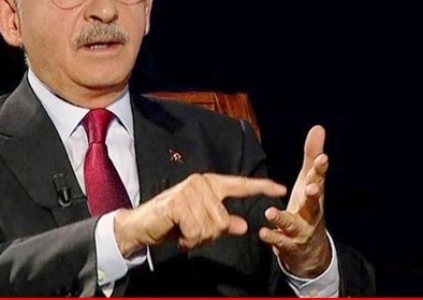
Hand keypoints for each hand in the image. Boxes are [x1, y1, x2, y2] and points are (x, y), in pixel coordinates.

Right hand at [114, 173, 286, 256]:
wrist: (141, 225)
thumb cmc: (172, 224)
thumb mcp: (201, 225)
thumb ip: (223, 223)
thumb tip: (243, 226)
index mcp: (210, 184)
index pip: (240, 185)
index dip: (262, 187)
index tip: (281, 190)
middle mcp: (201, 183)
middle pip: (224, 220)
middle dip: (209, 234)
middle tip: (191, 233)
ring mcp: (190, 190)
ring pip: (212, 227)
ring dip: (197, 238)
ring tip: (183, 232)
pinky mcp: (179, 202)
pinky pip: (197, 230)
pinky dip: (189, 239)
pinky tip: (178, 234)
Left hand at [259, 125, 331, 277]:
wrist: (310, 249)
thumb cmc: (307, 207)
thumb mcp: (308, 181)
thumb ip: (311, 157)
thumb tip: (318, 128)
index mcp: (314, 194)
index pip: (319, 179)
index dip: (321, 169)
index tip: (323, 158)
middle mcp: (311, 212)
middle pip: (314, 203)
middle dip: (314, 195)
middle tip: (310, 187)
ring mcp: (301, 230)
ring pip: (293, 224)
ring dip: (282, 218)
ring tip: (270, 212)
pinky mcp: (289, 245)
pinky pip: (280, 241)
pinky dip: (273, 237)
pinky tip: (263, 232)